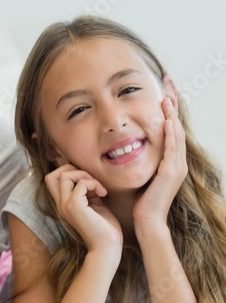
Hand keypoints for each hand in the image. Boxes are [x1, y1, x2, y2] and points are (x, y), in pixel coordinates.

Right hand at [44, 164, 121, 255]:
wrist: (107, 247)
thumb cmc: (104, 228)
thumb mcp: (93, 204)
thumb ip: (87, 191)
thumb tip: (88, 176)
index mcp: (63, 203)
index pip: (52, 180)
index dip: (68, 172)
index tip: (88, 180)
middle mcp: (60, 204)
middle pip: (51, 176)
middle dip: (72, 170)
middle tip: (90, 179)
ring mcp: (65, 205)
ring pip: (64, 176)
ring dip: (85, 176)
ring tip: (98, 187)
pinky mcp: (75, 207)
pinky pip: (81, 184)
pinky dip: (93, 183)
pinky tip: (103, 193)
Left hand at [133, 95, 186, 231]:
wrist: (147, 221)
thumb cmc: (140, 200)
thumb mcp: (140, 174)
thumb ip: (139, 159)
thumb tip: (124, 145)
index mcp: (171, 160)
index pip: (171, 128)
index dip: (169, 108)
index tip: (163, 88)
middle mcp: (177, 161)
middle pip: (177, 125)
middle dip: (173, 103)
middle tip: (169, 82)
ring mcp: (176, 167)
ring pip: (177, 134)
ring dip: (172, 114)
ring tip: (167, 97)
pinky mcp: (171, 173)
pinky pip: (172, 149)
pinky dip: (171, 134)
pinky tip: (167, 121)